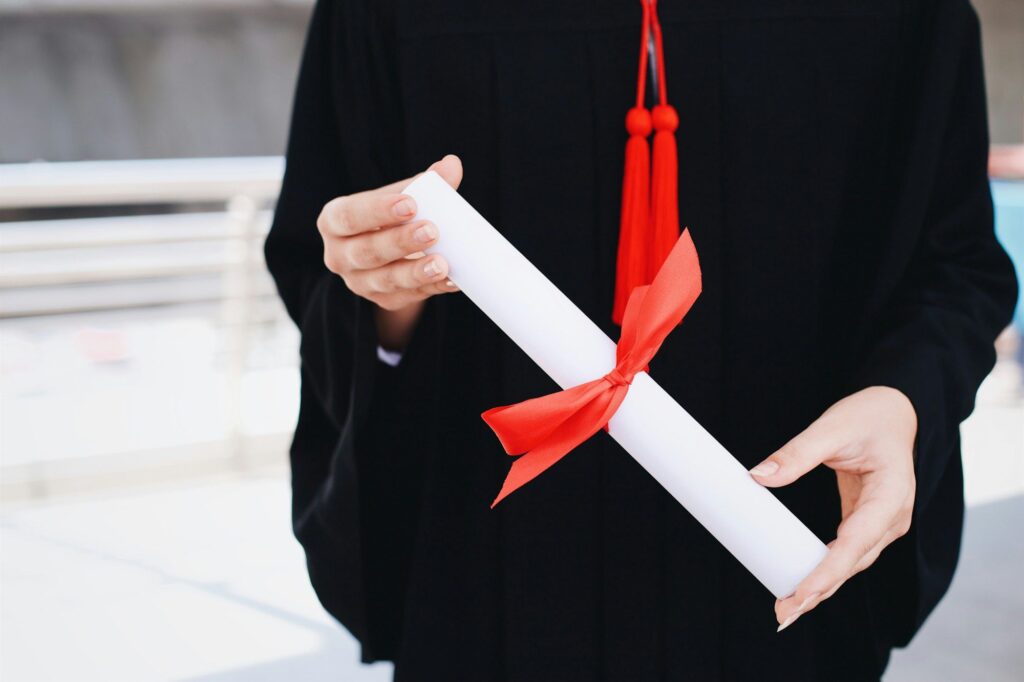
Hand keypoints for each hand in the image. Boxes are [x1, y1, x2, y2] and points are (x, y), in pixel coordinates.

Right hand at [317, 155, 462, 348]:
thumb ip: (425, 183)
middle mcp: (339, 255)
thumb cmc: (391, 218)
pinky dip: (432, 288)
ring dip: (415, 272)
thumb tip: (451, 165)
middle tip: (432, 231)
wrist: (390, 254)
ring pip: (385, 280)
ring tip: (442, 263)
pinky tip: (454, 280)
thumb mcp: (400, 197)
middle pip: (367, 251)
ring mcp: (359, 282)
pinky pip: (408, 297)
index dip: (378, 211)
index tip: (411, 203)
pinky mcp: (383, 301)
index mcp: (335, 221)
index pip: (350, 216)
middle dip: (400, 242)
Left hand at [749, 386, 917, 631]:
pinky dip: (824, 573)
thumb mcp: (832, 427)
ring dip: (820, 589)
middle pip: (853, 564)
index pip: (856, 542)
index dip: (828, 571)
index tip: (801, 593)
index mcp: (891, 495)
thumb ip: (796, 452)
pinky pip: (846, 554)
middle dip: (819, 591)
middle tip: (783, 614)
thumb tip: (758, 476)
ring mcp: (883, 524)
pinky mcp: (868, 524)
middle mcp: (892, 517)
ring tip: (787, 610)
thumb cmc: (869, 417)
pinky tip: (802, 588)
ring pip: (850, 565)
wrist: (895, 412)